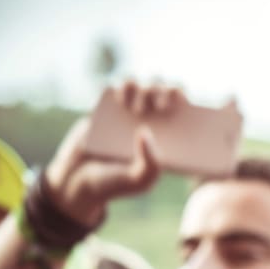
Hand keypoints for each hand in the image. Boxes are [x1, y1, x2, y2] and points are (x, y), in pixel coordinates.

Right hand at [44, 81, 183, 224]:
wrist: (75, 180)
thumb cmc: (115, 183)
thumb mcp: (139, 180)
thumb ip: (150, 164)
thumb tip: (146, 132)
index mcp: (170, 139)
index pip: (190, 115)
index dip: (194, 105)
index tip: (189, 107)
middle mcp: (155, 121)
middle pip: (170, 93)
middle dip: (170, 92)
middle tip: (162, 107)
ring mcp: (134, 111)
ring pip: (149, 85)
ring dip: (148, 89)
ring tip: (137, 109)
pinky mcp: (112, 105)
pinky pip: (123, 84)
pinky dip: (126, 86)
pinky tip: (123, 101)